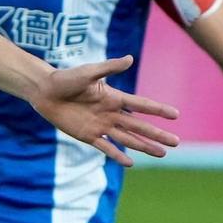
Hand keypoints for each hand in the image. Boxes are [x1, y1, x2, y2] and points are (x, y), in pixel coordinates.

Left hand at [30, 56, 178, 166]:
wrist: (45, 92)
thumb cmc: (66, 78)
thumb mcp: (88, 72)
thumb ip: (109, 68)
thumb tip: (129, 59)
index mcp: (114, 97)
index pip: (141, 105)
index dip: (158, 110)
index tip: (176, 115)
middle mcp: (111, 113)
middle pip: (140, 126)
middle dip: (157, 134)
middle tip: (176, 142)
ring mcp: (101, 126)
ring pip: (128, 139)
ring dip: (145, 146)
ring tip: (162, 153)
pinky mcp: (88, 136)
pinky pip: (106, 148)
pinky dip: (118, 155)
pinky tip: (131, 163)